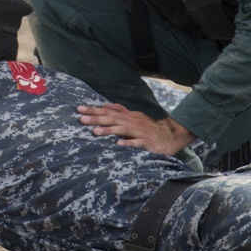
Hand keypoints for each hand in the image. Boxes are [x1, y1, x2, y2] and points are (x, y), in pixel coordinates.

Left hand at [77, 103, 195, 156]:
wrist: (170, 135)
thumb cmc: (148, 127)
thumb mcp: (134, 116)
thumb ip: (119, 110)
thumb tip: (104, 105)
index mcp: (128, 116)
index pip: (108, 111)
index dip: (94, 110)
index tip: (79, 109)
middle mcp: (132, 122)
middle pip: (112, 119)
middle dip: (96, 118)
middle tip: (81, 119)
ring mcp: (140, 132)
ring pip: (122, 129)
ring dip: (109, 130)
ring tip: (95, 132)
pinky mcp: (147, 142)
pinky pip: (137, 143)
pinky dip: (128, 143)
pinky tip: (118, 144)